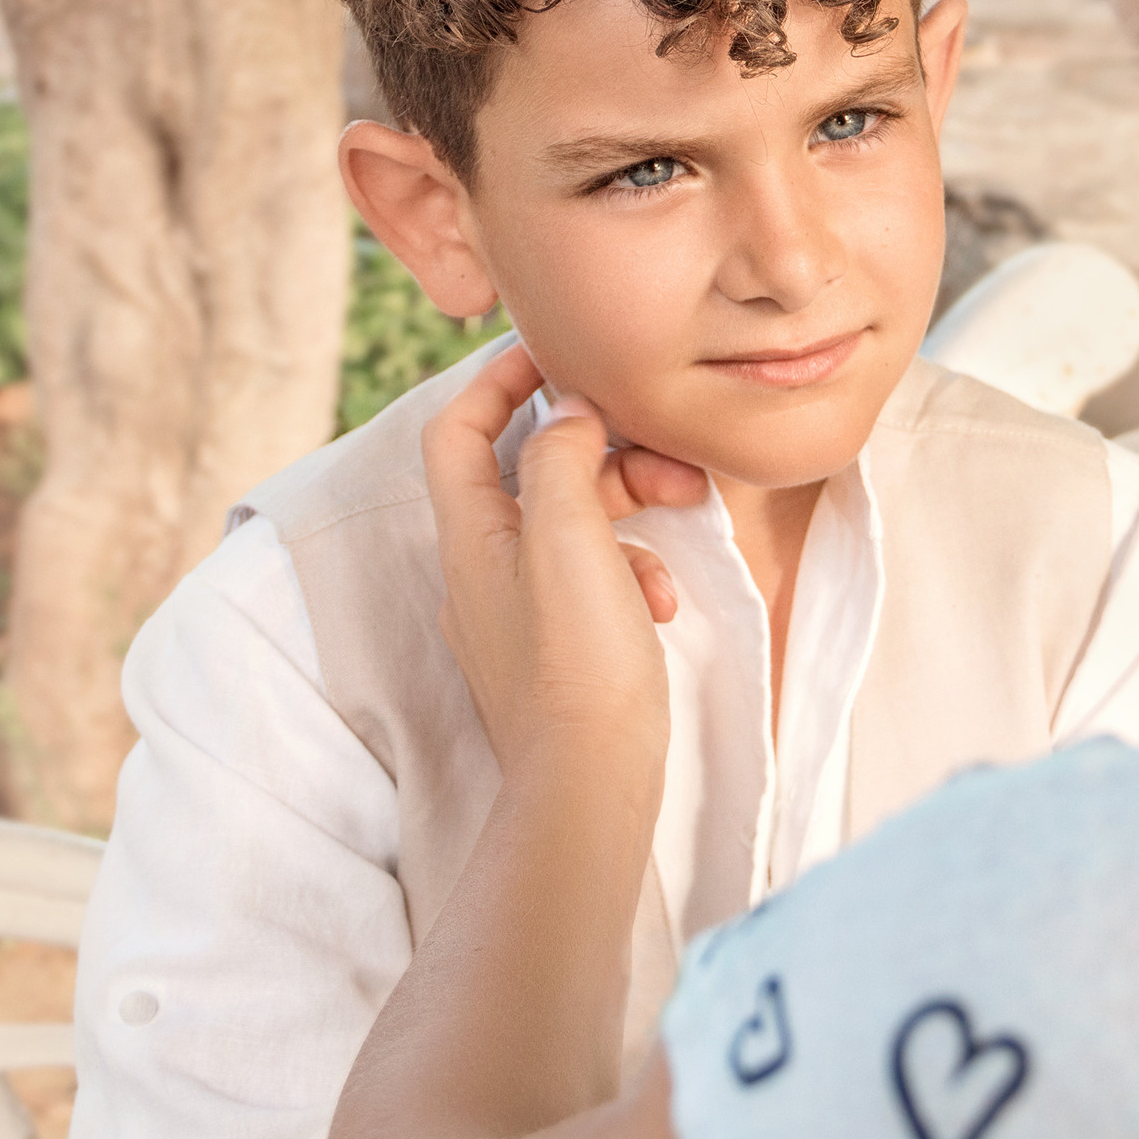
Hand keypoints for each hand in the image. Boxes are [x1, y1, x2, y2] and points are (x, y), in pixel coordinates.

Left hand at [422, 344, 707, 776]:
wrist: (588, 786)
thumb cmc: (577, 663)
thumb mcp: (568, 537)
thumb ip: (559, 458)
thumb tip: (564, 411)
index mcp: (469, 534)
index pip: (455, 428)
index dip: (497, 380)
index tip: (557, 353)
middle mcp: (482, 567)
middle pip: (531, 471)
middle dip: (603, 451)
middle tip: (667, 455)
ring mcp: (518, 611)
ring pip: (573, 522)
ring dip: (632, 506)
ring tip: (684, 516)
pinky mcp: (558, 648)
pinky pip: (594, 579)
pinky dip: (633, 571)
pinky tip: (664, 600)